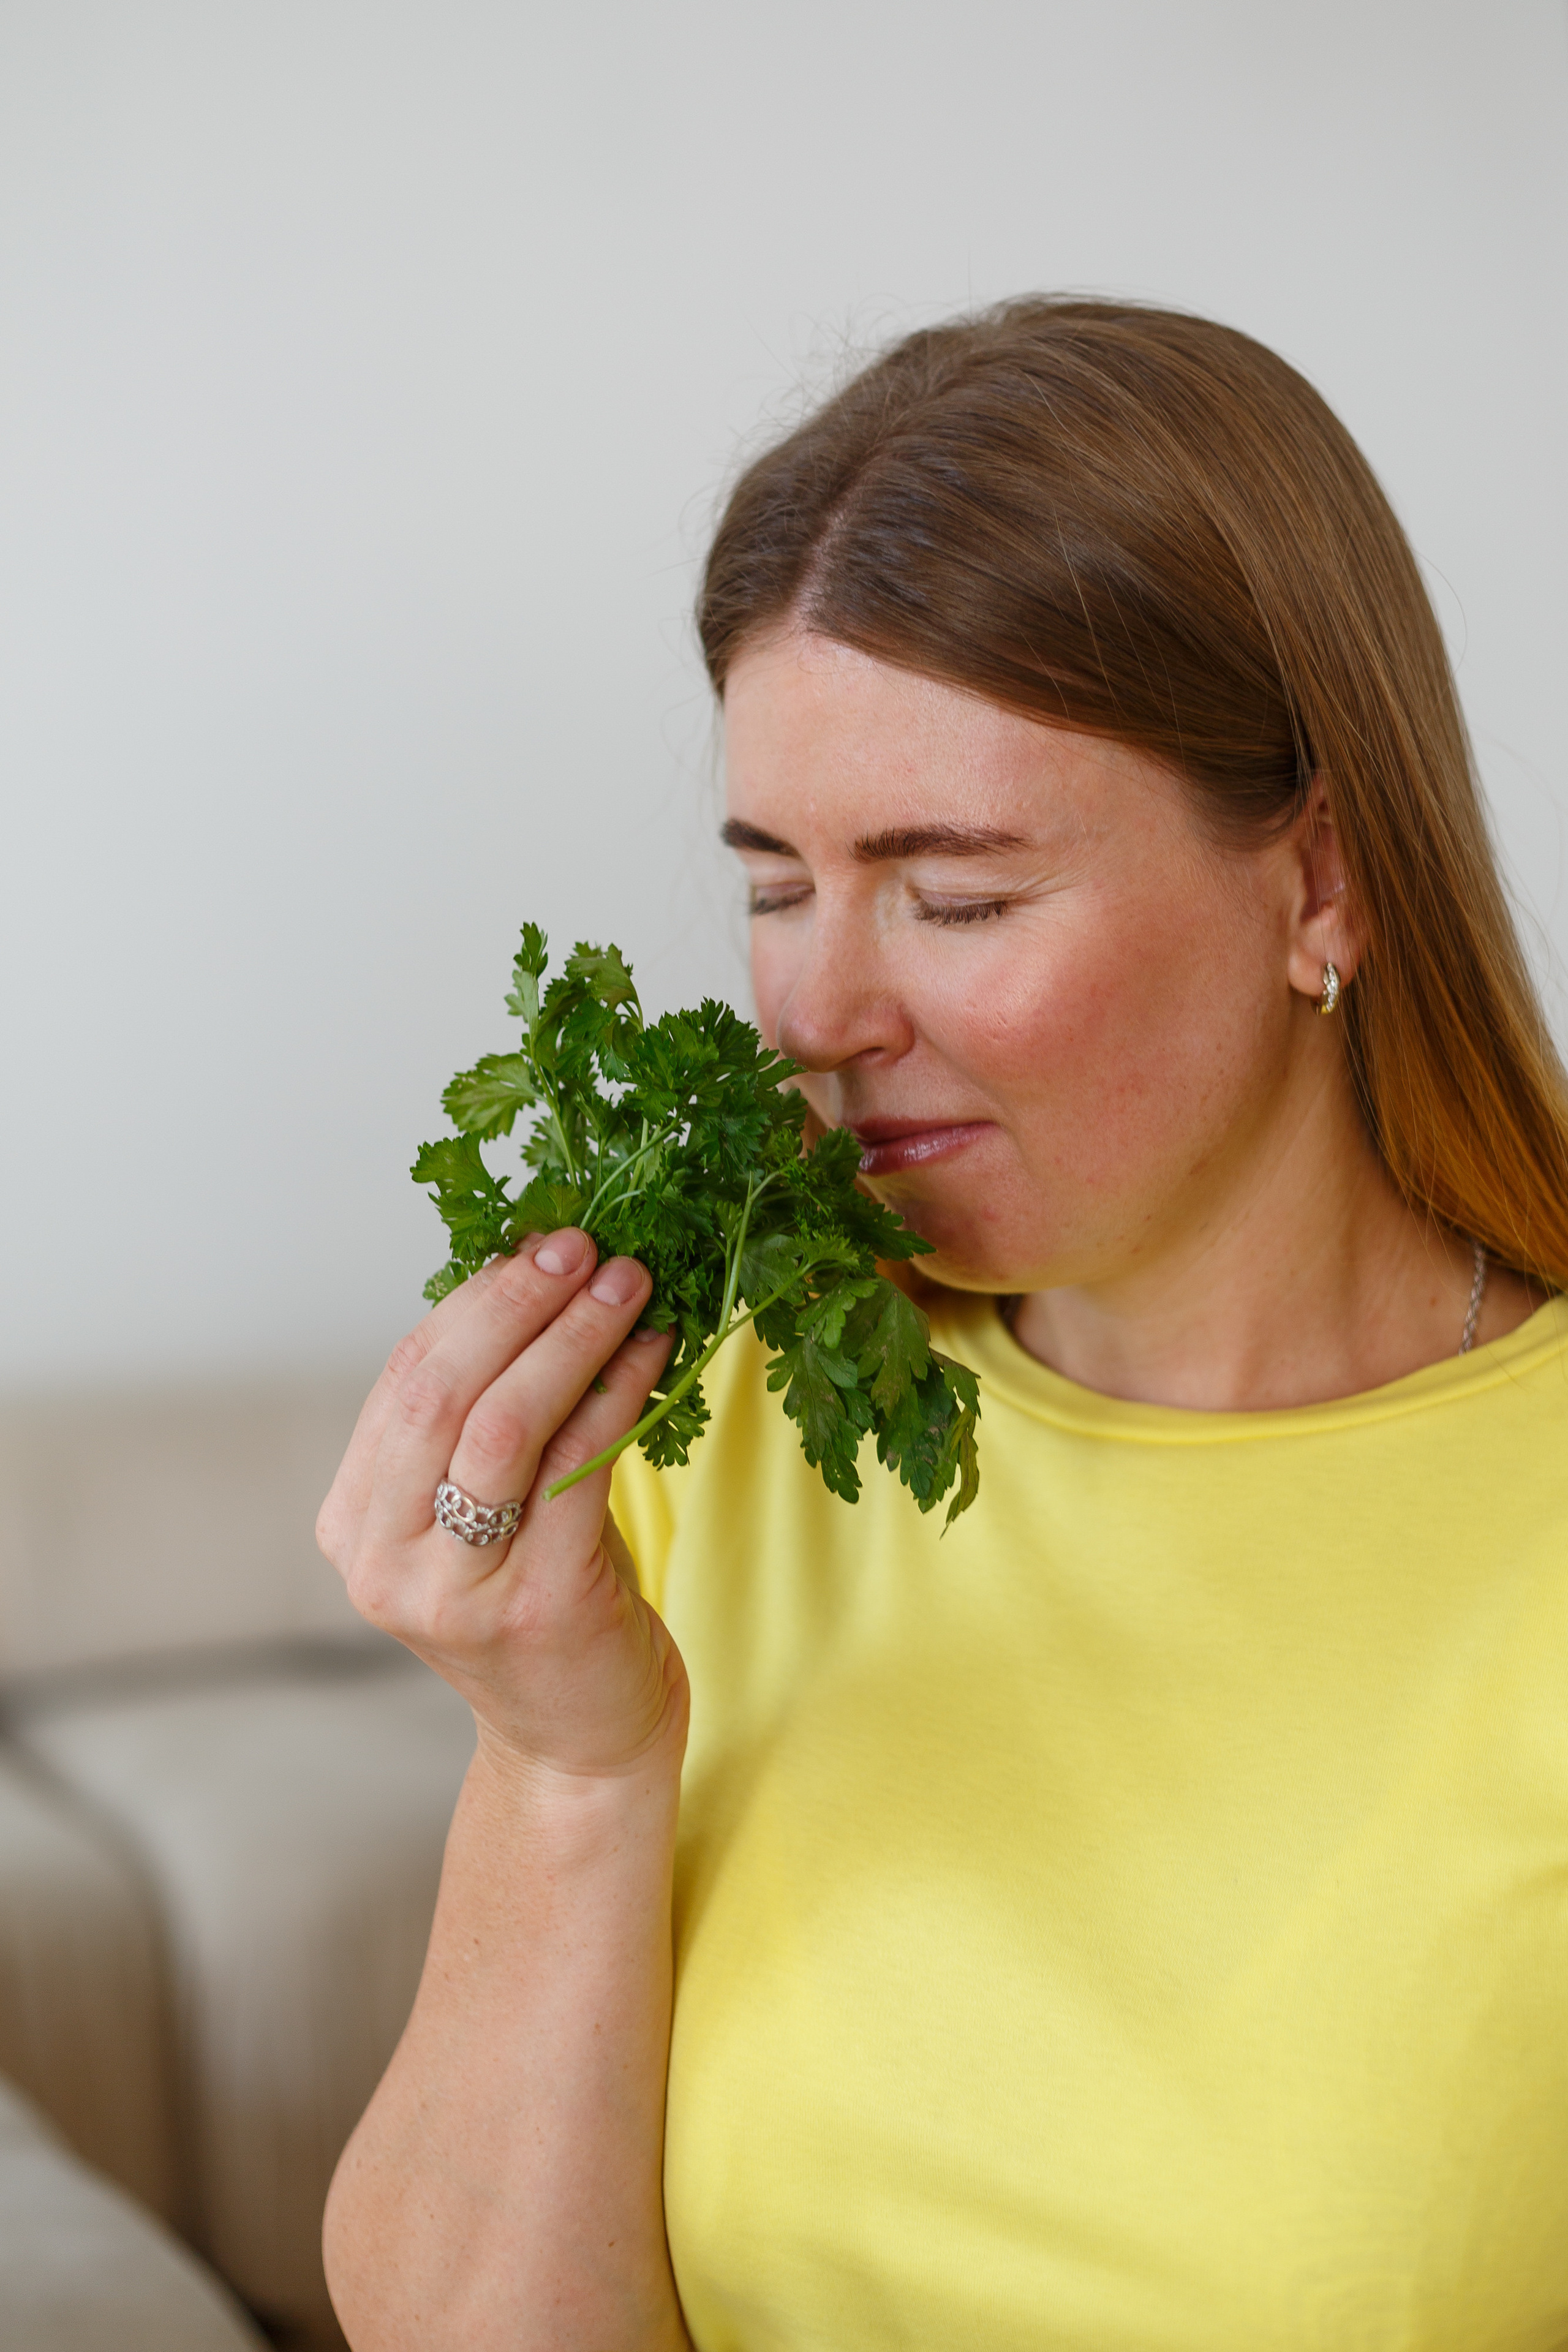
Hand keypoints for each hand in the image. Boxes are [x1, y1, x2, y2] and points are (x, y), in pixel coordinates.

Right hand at [317, 1229, 686, 1781]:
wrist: (578, 1743)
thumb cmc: (540, 1602)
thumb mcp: (480, 1511)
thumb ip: (481, 1418)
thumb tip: (537, 1271)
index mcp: (355, 1525)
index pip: (404, 1382)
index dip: (473, 1301)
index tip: (539, 1243)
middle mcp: (387, 1562)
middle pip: (441, 1394)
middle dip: (516, 1305)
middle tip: (583, 1248)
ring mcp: (459, 1592)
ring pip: (505, 1425)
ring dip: (574, 1337)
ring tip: (630, 1283)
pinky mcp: (541, 1606)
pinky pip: (581, 1467)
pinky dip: (620, 1393)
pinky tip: (656, 1352)